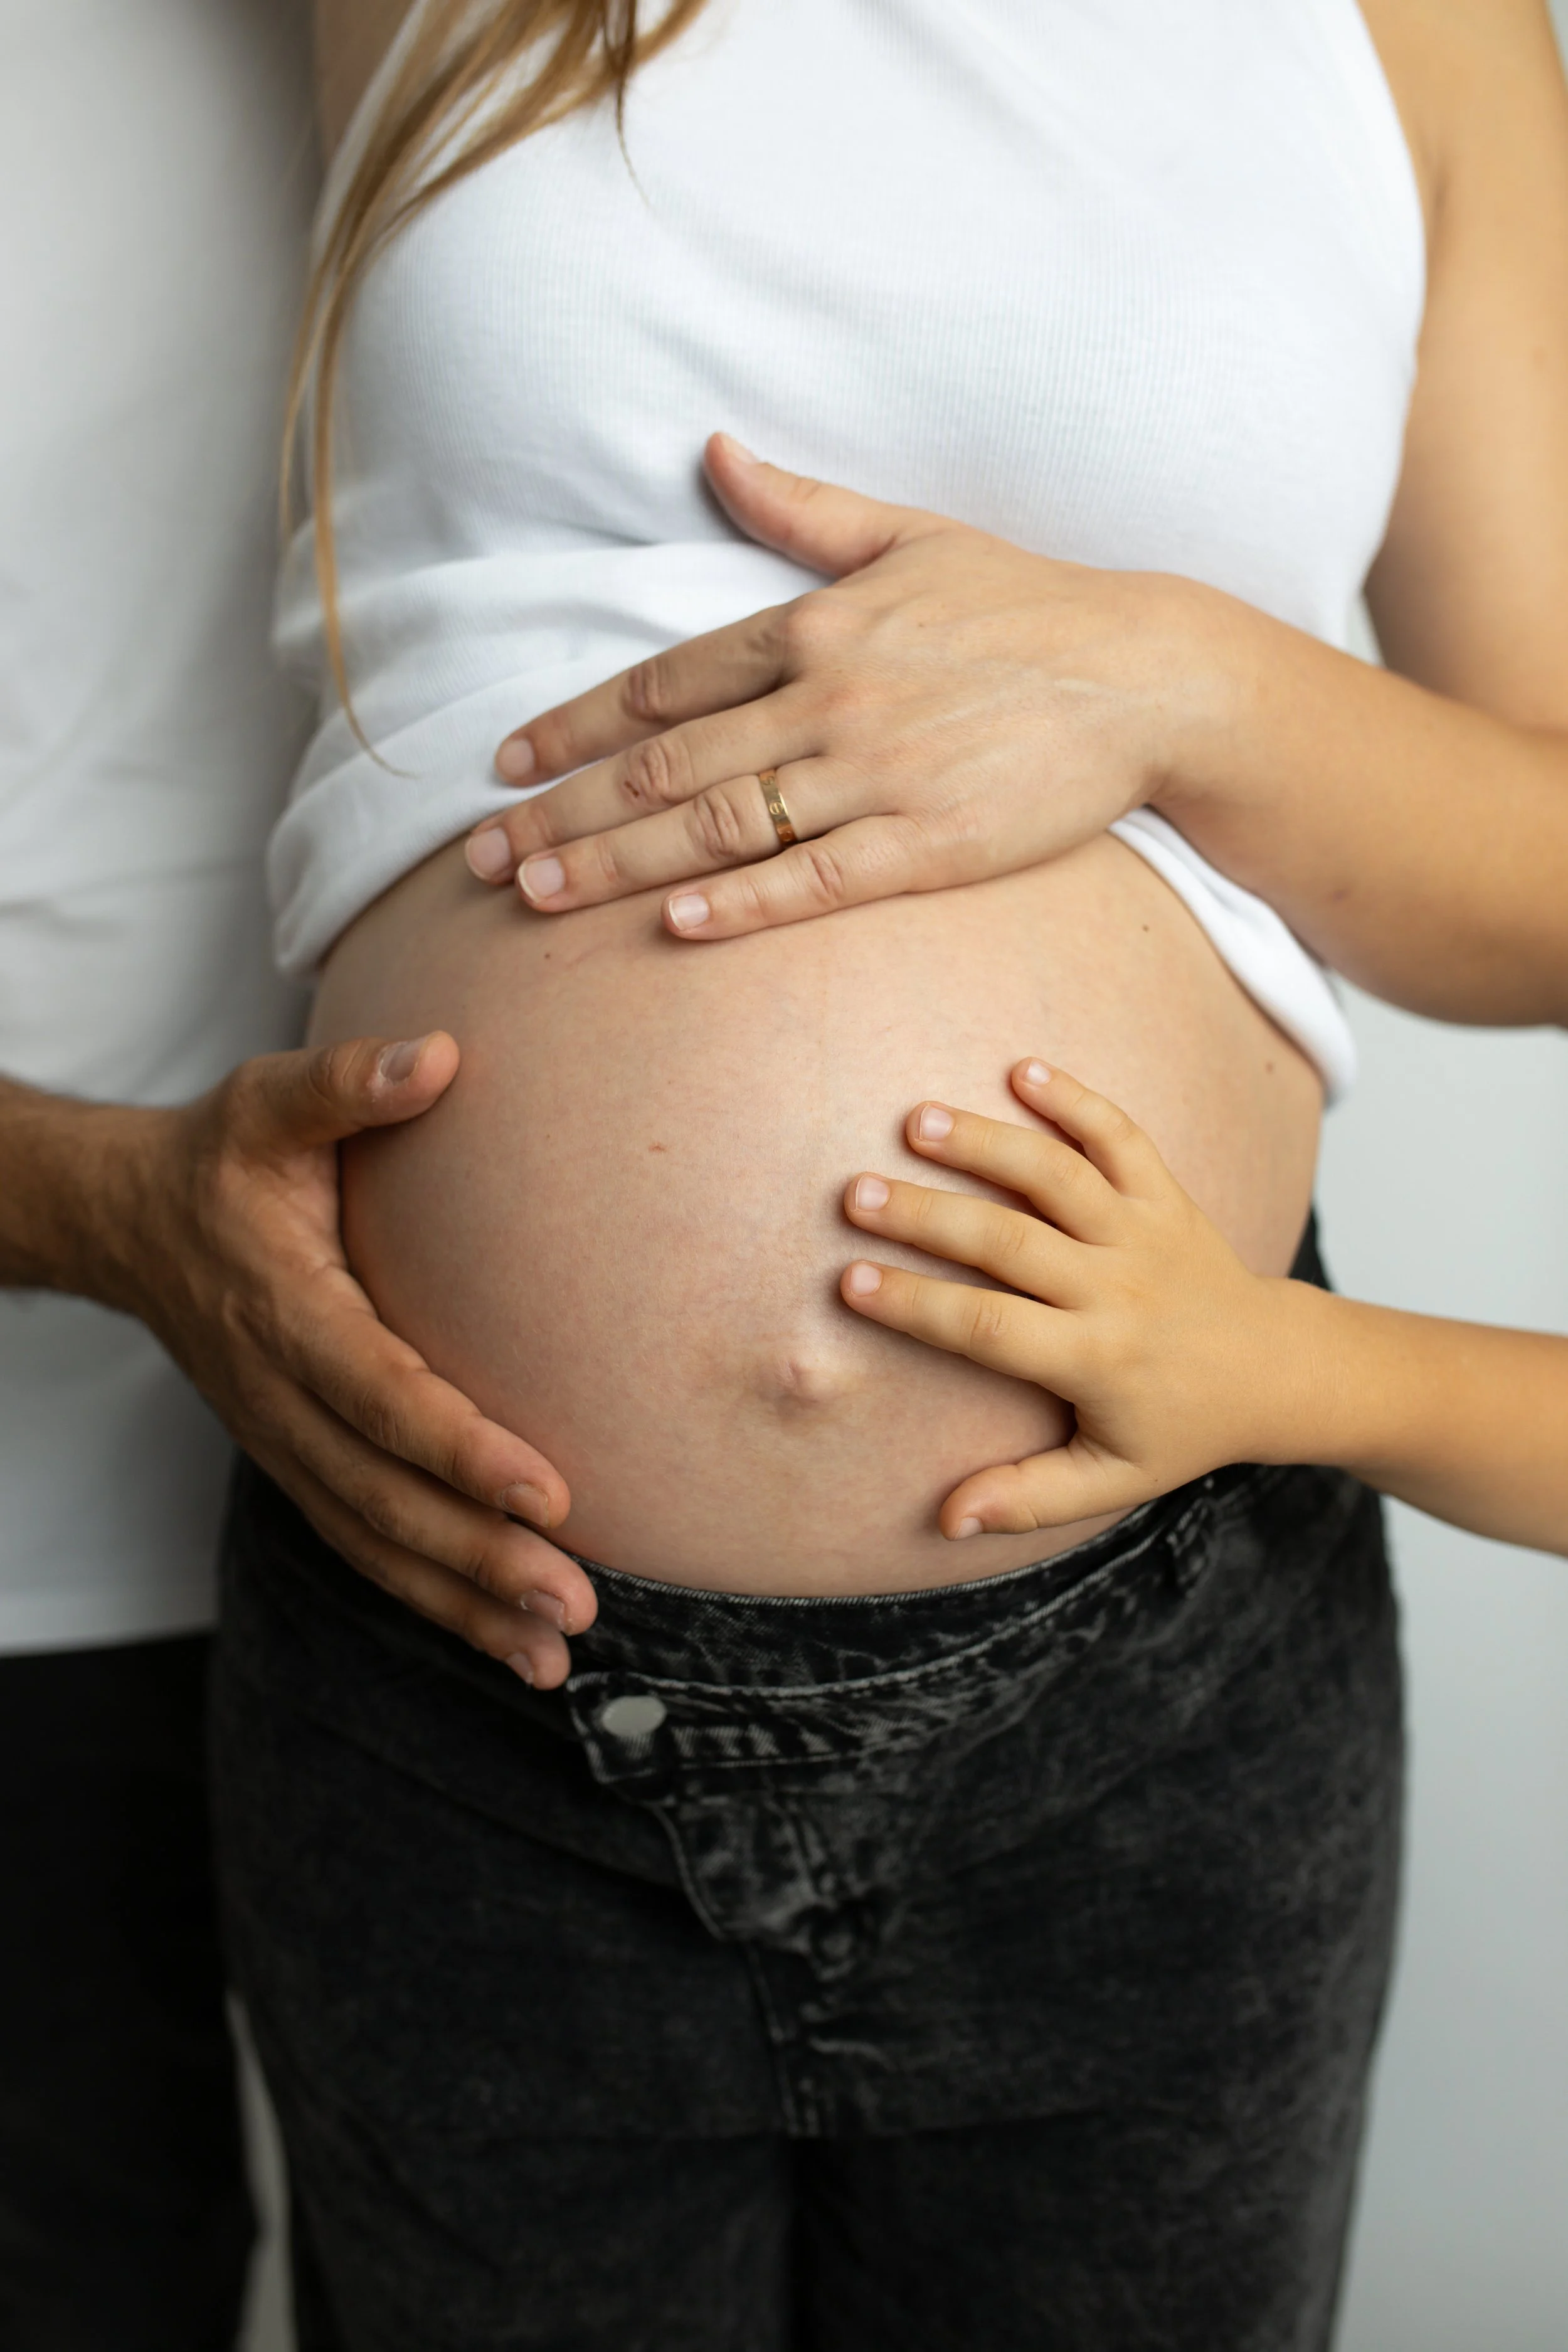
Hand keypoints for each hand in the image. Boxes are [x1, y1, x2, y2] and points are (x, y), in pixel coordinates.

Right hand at [112, 1035, 593, 1685]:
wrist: (131, 1222)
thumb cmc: (221, 1157)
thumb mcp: (268, 1101)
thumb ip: (346, 1082)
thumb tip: (440, 1054)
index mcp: (285, 1309)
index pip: (381, 1392)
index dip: (460, 1446)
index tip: (546, 1490)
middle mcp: (281, 1395)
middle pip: (383, 1495)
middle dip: (477, 1555)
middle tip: (572, 1598)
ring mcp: (284, 1442)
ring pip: (375, 1540)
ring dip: (463, 1601)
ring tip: (555, 1647)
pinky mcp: (298, 1464)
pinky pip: (365, 1546)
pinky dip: (434, 1601)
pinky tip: (510, 1643)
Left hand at [466, 435, 1233, 937]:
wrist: (1147, 674)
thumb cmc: (1028, 604)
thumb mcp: (910, 534)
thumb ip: (801, 507)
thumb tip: (711, 451)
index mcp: (816, 625)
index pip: (664, 683)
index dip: (576, 725)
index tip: (508, 763)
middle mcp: (830, 699)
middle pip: (668, 764)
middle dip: (565, 810)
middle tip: (484, 854)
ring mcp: (878, 774)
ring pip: (721, 824)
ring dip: (618, 861)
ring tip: (535, 894)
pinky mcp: (931, 843)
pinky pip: (817, 878)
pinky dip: (743, 902)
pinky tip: (674, 923)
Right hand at [837, 1061, 1313, 1533]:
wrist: (1278, 1370)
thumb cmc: (1182, 1427)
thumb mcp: (1112, 1479)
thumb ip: (1028, 1500)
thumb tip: (947, 1521)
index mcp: (1095, 1358)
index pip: (990, 1326)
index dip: (918, 1304)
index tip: (851, 1282)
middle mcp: (1117, 1287)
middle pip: (1010, 1241)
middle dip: (929, 1215)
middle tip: (856, 1193)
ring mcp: (1144, 1232)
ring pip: (1059, 1176)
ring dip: (990, 1143)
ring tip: (919, 1121)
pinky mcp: (1166, 1194)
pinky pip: (1122, 1135)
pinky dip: (1077, 1098)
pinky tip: (1021, 1068)